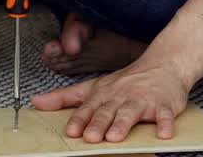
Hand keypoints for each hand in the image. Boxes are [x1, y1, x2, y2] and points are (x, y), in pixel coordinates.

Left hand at [32, 56, 192, 142]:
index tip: (71, 131)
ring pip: (131, 112)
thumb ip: (65, 97)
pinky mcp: (165, 105)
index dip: (79, 119)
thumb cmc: (126, 81)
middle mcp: (121, 96)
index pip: (88, 107)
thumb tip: (36, 102)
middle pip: (108, 111)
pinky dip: (165, 124)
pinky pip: (165, 115)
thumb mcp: (93, 87)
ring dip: (123, 124)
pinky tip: (163, 134)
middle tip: (91, 137)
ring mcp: (143, 100)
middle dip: (98, 123)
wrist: (163, 65)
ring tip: (115, 137)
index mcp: (104, 94)